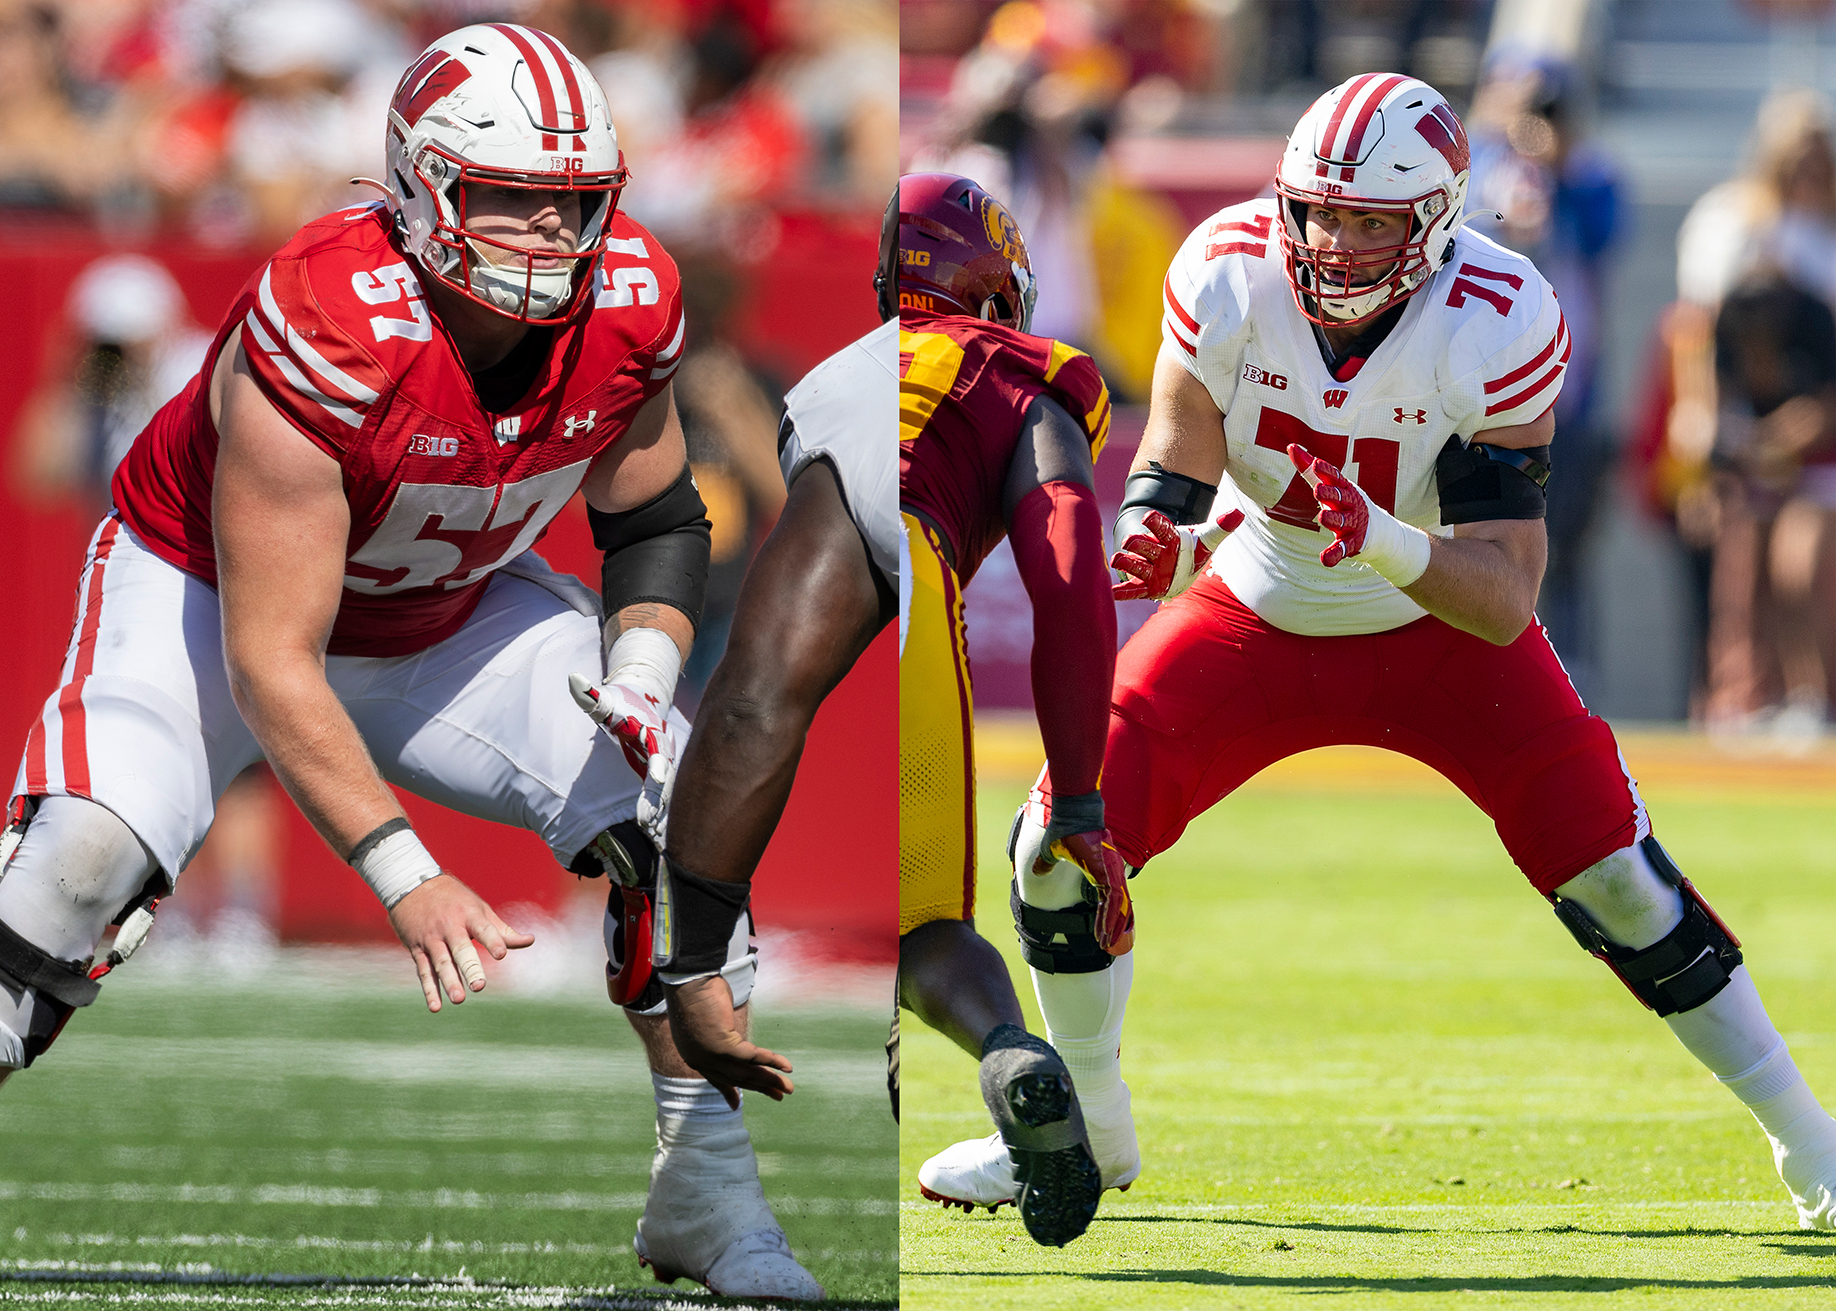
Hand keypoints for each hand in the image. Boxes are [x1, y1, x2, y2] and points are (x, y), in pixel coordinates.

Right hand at [387, 873, 534, 1011]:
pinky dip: (429, 990)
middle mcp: (449, 927)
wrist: (411, 885)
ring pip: (440, 963)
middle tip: (479, 987)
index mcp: (468, 914)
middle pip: (460, 950)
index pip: (482, 929)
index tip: (501, 954)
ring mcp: (431, 938)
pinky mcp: (417, 948)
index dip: (492, 941)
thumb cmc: (454, 899)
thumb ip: (502, 930)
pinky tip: (436, 1007)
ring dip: (449, 982)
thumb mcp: (479, 908)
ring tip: (459, 999)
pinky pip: (424, 971)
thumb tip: (530, 941)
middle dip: (470, 968)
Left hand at [569, 671, 678, 843]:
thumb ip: (589, 695)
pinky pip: (662, 800)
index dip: (657, 775)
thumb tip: (573, 679)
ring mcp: (664, 768)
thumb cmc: (621, 705)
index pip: (659, 758)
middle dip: (659, 804)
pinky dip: (660, 817)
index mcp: (655, 737)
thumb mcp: (606, 701)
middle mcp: (664, 756)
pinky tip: (654, 840)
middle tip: (648, 826)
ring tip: (653, 841)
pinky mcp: (660, 779)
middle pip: (666, 783)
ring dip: (662, 817)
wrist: (642, 702)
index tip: (653, 787)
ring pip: (667, 795)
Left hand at [664, 974, 794, 1107]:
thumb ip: (715, 1030)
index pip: (715, 1078)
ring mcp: (711, 1055)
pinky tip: (785, 1066)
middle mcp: (701, 1060)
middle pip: (736, 1078)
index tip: (735, 1105)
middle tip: (778, 1095)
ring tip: (789, 1088)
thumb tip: (726, 1027)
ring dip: (770, 1080)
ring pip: (746, 1072)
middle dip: (759, 1088)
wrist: (689, 980)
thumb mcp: (705, 1015)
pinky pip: (752, 1057)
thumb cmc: (695, 989)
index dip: (727, 1092)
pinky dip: (771, 1061)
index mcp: (694, 1055)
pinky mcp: (723, 1046)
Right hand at [1006, 777, 1133, 955]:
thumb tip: (1036, 872)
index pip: (1105, 900)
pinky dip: (1110, 917)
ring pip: (1117, 908)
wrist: (1072, 809)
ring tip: (1111, 946)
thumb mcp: (1052, 851)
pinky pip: (1113, 900)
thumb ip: (1047, 864)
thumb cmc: (1063, 826)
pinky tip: (1107, 932)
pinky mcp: (1108, 870)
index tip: (1100, 934)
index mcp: (1098, 870)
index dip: (1103, 918)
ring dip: (1113, 928)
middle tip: (1112, 947)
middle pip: (1117, 907)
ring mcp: (1111, 872)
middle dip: (1114, 928)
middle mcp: (1109, 873)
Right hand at [1110, 508, 1243, 599]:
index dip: (1155, 522)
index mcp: (1168, 538)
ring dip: (1126, 563)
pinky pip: (1132, 589)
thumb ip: (1221, 528)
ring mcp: (1148, 569)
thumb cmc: (1191, 550)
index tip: (1148, 518)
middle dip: (1137, 543)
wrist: (1180, 565)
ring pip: (1134, 565)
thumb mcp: (1207, 539)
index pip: (1160, 527)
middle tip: (1131, 542)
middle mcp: (1155, 552)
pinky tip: (1113, 593)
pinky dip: (1122, 591)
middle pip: (1142, 545)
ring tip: (1118, 560)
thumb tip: (1238, 514)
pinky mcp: (1145, 586)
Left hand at [1287, 444, 1367, 566]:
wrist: (1378, 531)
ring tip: (1322, 517)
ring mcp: (1353, 524)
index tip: (1316, 463)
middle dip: (1330, 493)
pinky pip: (1343, 549)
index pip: (1335, 477)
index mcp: (1344, 489)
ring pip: (1342, 521)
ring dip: (1333, 519)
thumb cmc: (1345, 504)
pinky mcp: (1353, 543)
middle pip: (1340, 497)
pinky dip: (1334, 554)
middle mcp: (1350, 504)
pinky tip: (1325, 559)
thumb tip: (1291, 446)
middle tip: (1318, 490)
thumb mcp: (1331, 486)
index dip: (1326, 471)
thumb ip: (1310, 470)